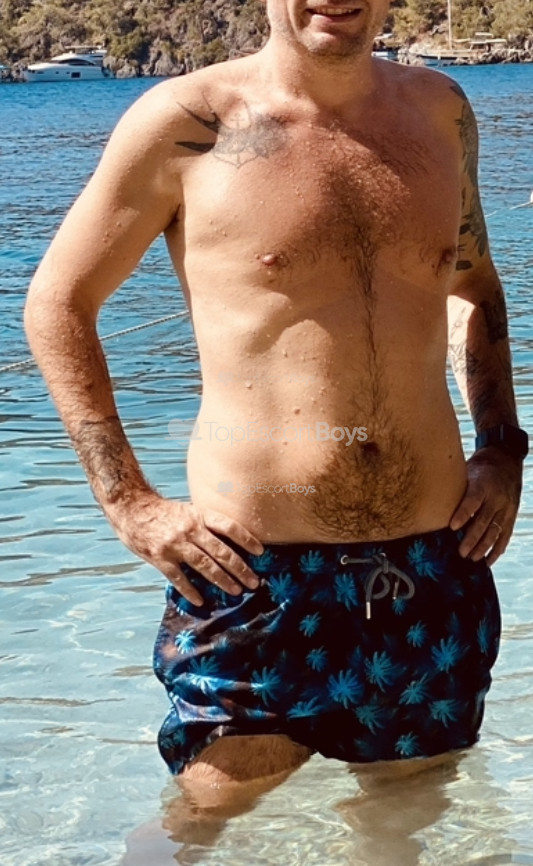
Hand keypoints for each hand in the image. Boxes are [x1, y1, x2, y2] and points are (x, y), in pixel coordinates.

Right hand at [109, 493, 263, 605]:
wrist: (131, 509)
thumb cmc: (164, 512)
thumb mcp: (188, 511)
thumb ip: (206, 525)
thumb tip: (230, 543)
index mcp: (199, 515)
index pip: (228, 526)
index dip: (246, 539)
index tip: (261, 552)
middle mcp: (190, 529)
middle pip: (221, 551)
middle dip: (240, 568)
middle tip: (254, 582)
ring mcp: (175, 544)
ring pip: (204, 565)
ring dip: (222, 580)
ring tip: (236, 591)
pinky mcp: (160, 557)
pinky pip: (178, 577)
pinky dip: (190, 590)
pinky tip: (201, 600)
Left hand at [450, 447, 522, 565]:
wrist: (506, 460)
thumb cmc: (480, 467)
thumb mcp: (467, 470)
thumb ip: (455, 487)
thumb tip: (429, 500)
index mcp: (483, 484)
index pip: (472, 501)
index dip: (463, 514)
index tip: (452, 527)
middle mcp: (496, 498)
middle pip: (484, 521)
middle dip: (472, 538)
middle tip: (461, 552)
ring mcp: (505, 508)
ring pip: (495, 531)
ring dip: (484, 547)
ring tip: (472, 558)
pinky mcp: (511, 515)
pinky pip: (505, 535)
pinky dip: (497, 549)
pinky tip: (488, 560)